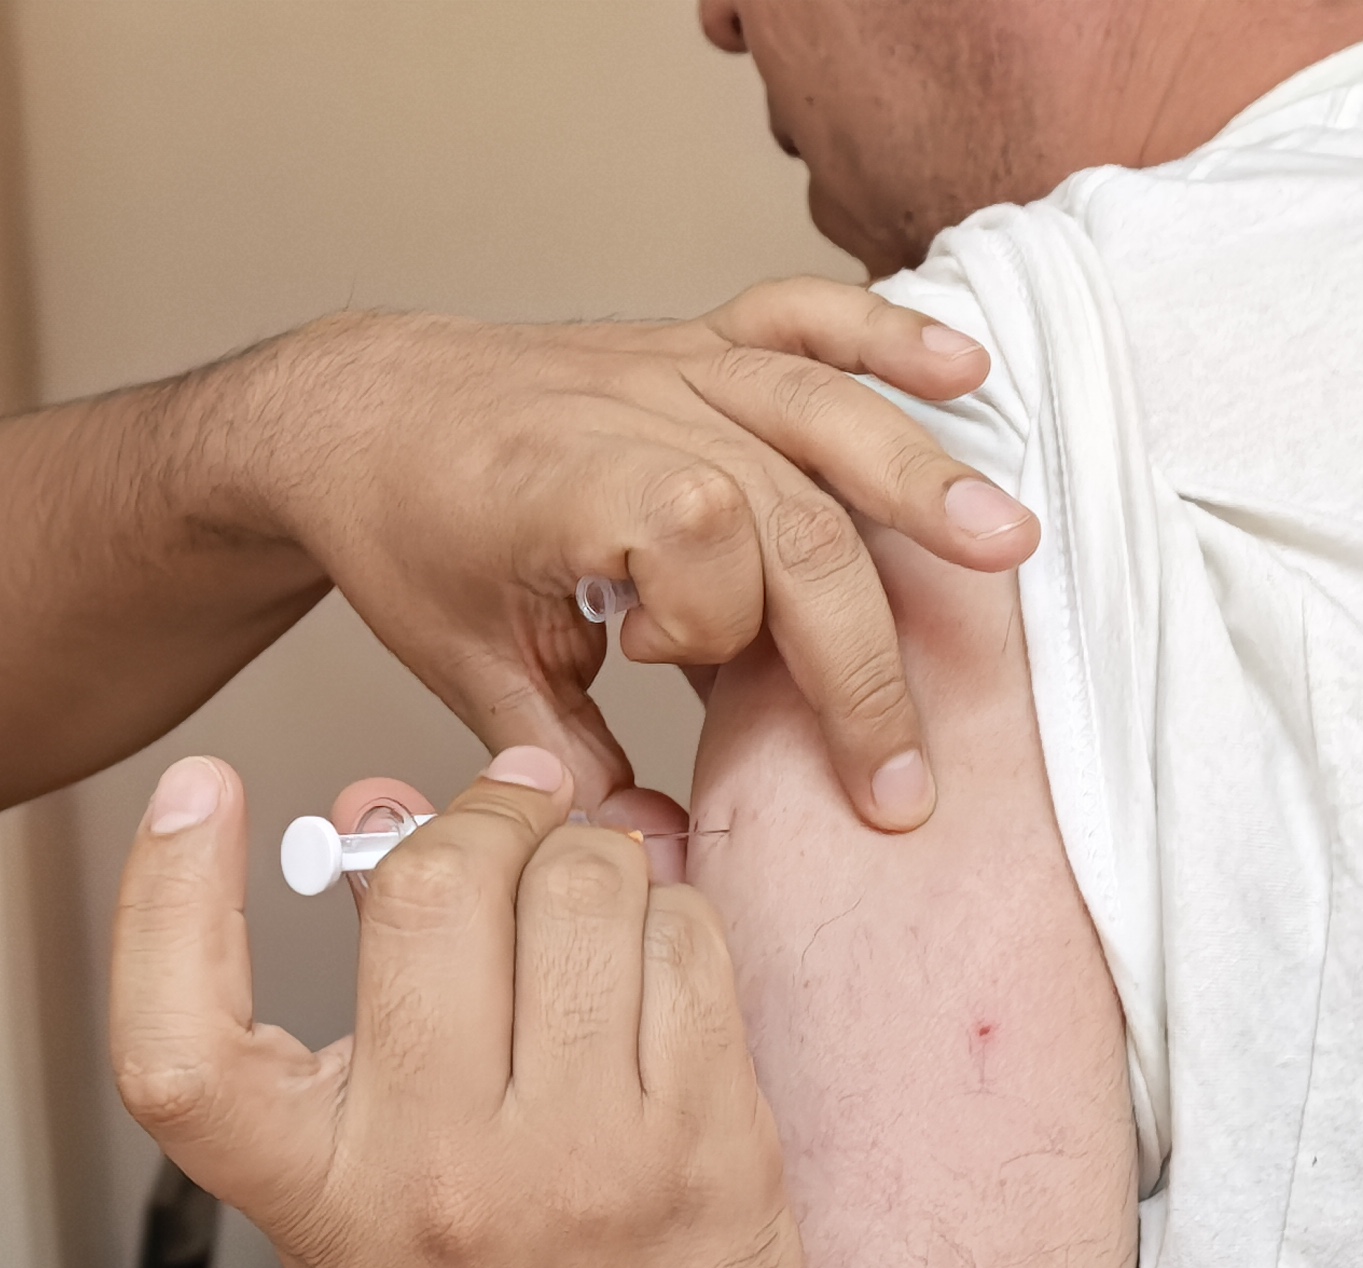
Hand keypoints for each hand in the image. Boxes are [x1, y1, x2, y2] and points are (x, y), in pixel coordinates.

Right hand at [106, 747, 803, 1267]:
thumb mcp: (363, 1200)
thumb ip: (355, 1009)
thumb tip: (373, 808)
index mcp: (320, 1196)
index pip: (178, 1038)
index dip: (163, 893)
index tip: (200, 795)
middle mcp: (441, 1176)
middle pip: (427, 891)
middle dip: (473, 823)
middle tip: (500, 824)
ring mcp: (585, 1161)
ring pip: (582, 887)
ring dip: (587, 858)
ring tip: (586, 901)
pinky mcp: (710, 1148)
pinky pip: (689, 942)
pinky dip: (671, 918)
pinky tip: (653, 963)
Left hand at [225, 280, 1037, 833]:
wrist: (357, 412)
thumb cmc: (407, 532)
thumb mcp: (463, 663)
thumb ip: (559, 758)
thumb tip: (648, 850)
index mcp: (567, 481)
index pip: (701, 539)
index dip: (702, 625)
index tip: (651, 663)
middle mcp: (634, 409)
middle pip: (797, 515)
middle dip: (863, 658)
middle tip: (902, 778)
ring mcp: (674, 367)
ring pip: (824, 415)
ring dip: (921, 484)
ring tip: (1006, 548)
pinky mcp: (697, 344)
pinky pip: (803, 321)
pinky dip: (887, 336)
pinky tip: (966, 373)